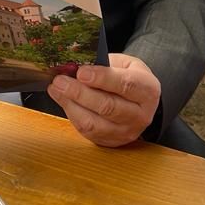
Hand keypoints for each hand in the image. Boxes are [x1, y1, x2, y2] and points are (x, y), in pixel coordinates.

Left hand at [46, 53, 160, 147]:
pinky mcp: (111, 141)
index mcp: (147, 90)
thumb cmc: (129, 78)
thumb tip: (75, 65)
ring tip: (56, 88)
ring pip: (94, 123)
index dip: (102, 78)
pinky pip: (87, 131)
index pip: (125, 84)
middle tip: (60, 81)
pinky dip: (71, 113)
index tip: (81, 72)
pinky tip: (62, 99)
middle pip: (108, 107)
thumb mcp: (124, 64)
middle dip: (80, 93)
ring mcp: (126, 131)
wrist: (139, 102)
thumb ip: (104, 64)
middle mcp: (140, 114)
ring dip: (71, 105)